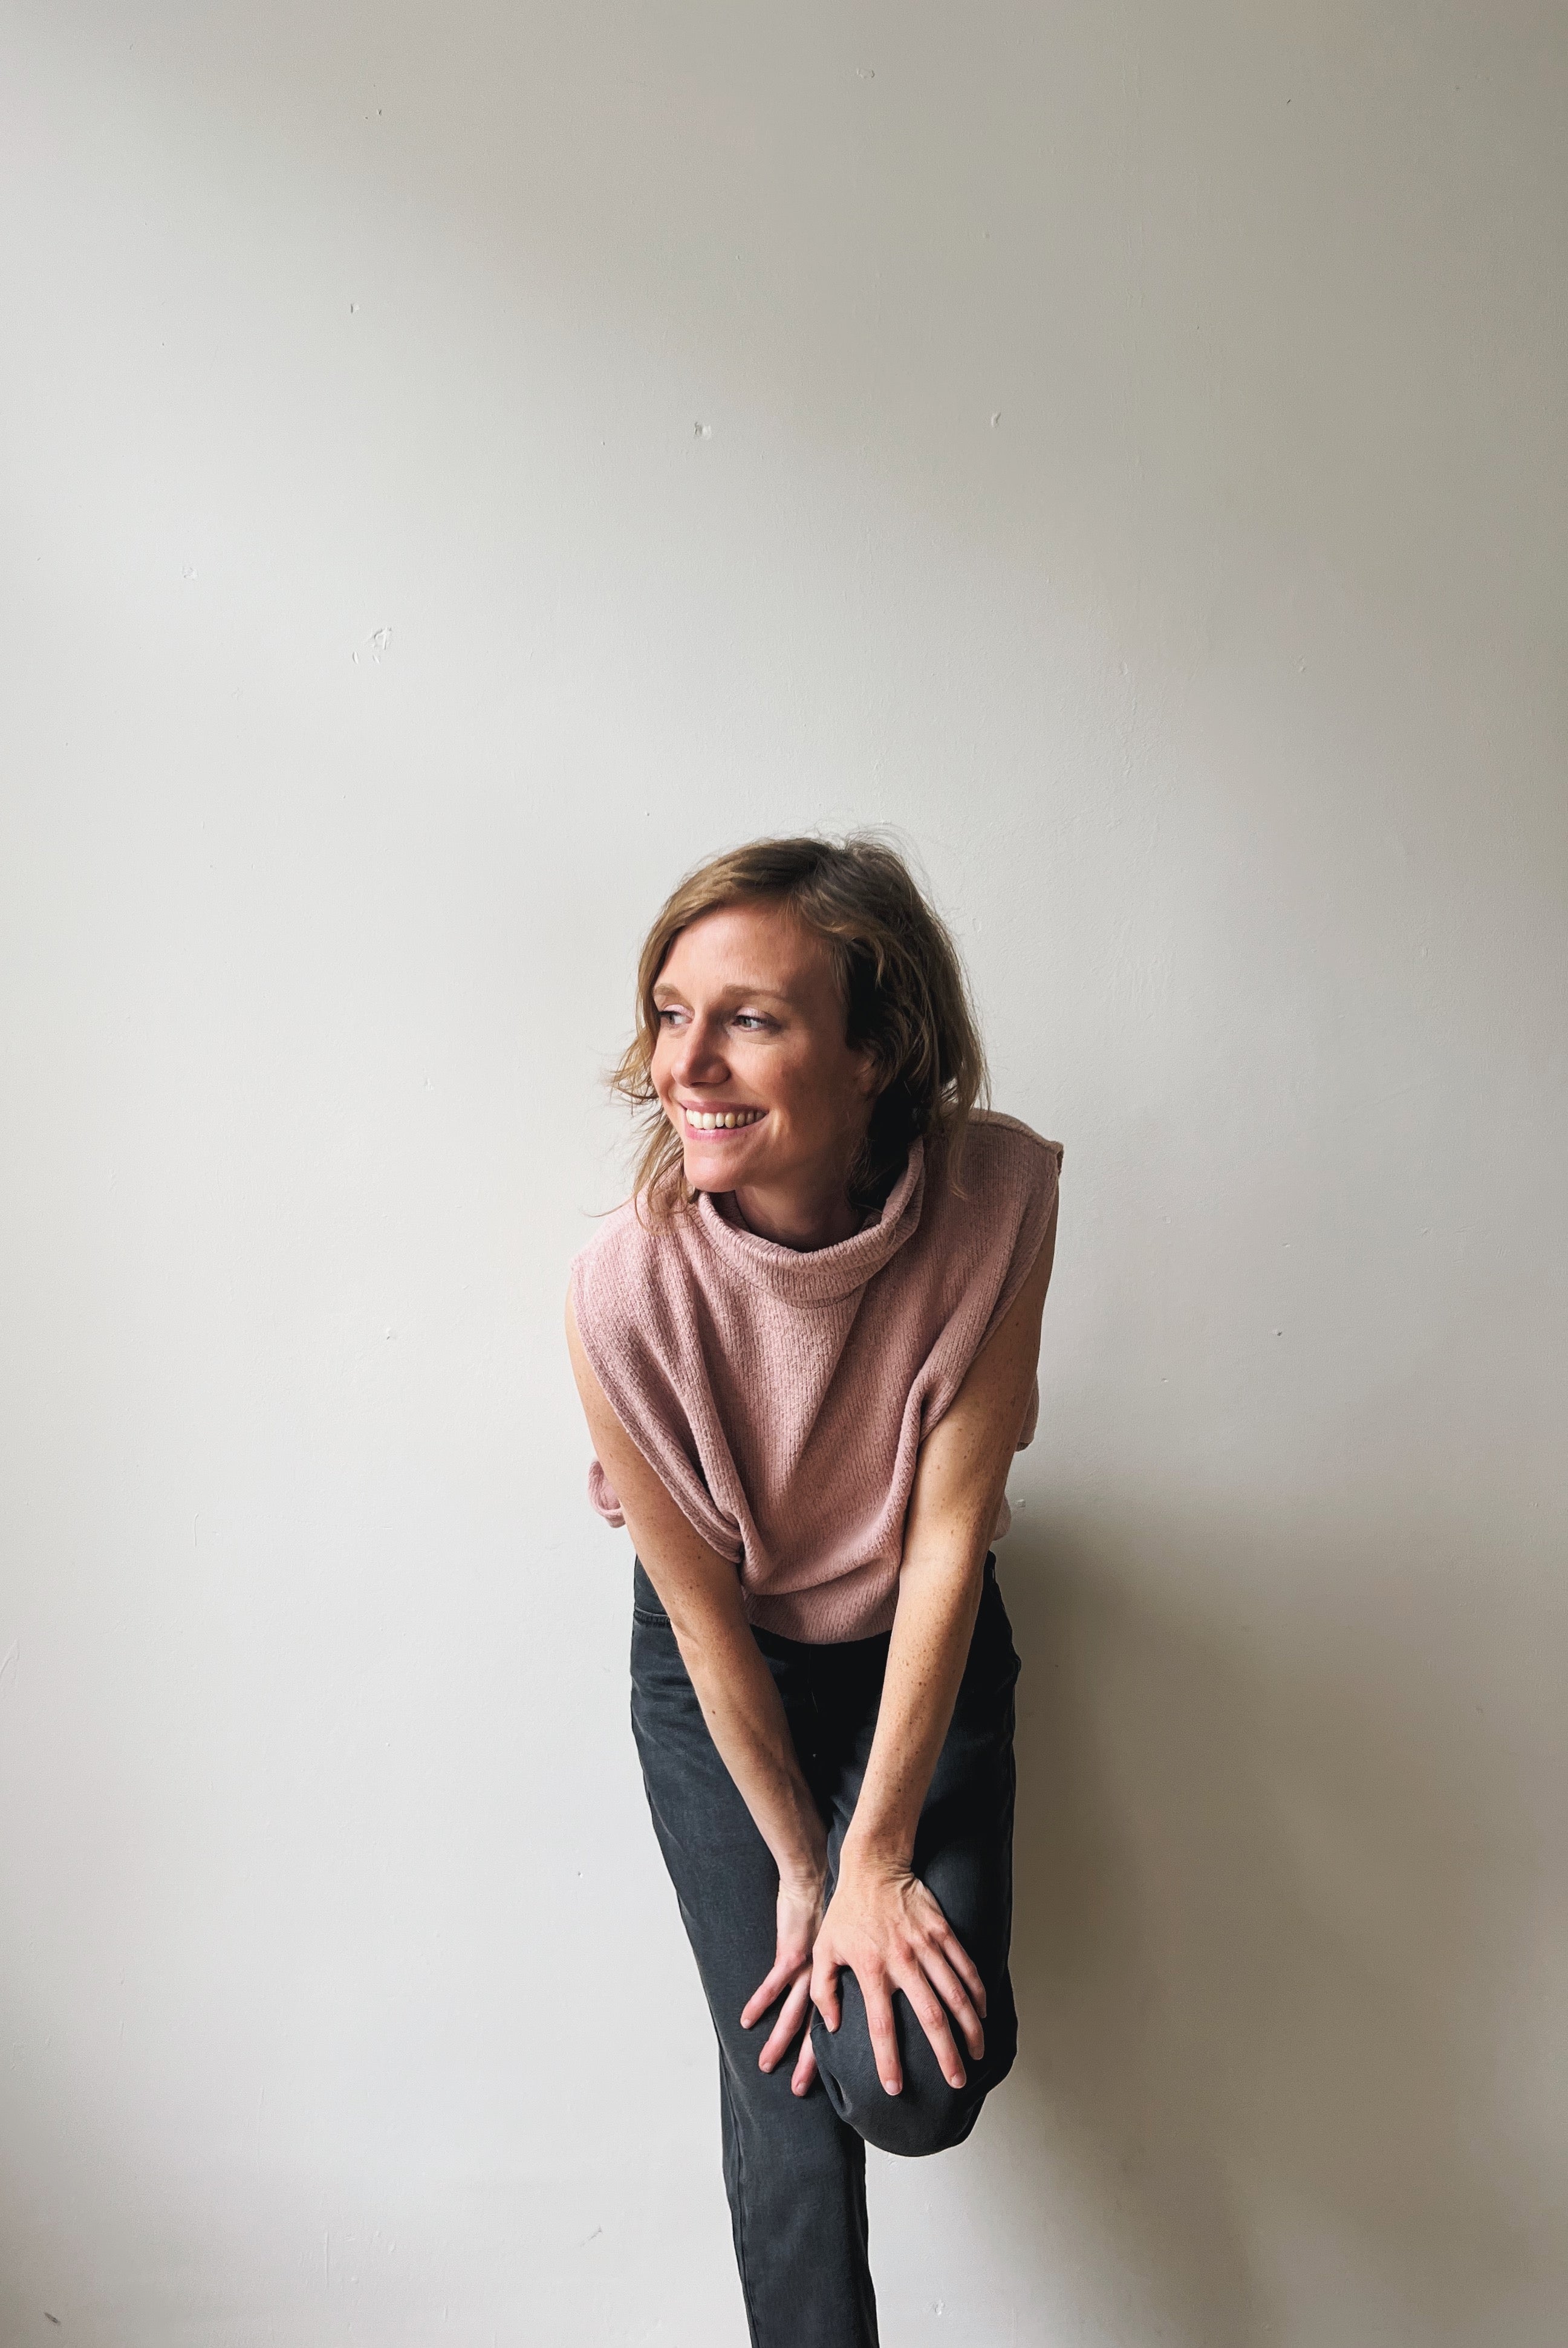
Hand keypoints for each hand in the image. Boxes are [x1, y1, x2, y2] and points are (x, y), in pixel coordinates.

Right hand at [740, 1867, 826, 2095]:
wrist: (821, 1877)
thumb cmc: (831, 1906)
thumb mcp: (842, 1942)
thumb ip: (838, 1967)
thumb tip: (849, 1987)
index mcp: (833, 1980)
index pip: (830, 2024)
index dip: (826, 2051)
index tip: (827, 2080)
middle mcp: (822, 1979)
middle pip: (813, 2028)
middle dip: (806, 2061)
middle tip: (797, 2090)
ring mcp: (806, 1968)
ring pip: (792, 2013)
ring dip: (779, 2041)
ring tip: (765, 2065)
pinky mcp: (791, 1953)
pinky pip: (774, 1983)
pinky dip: (760, 2002)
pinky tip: (746, 2020)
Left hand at [811, 1857, 986, 2095]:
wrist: (874, 1866)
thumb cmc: (846, 1912)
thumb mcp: (823, 1950)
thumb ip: (823, 1991)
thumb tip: (832, 2026)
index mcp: (871, 1970)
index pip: (881, 2025)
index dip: (888, 2059)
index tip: (895, 2087)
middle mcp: (901, 1961)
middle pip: (930, 2016)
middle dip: (946, 2053)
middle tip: (956, 2081)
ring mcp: (925, 1946)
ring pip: (955, 1994)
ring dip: (969, 2027)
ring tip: (977, 2053)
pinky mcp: (942, 1931)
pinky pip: (965, 1966)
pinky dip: (977, 1991)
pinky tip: (983, 2012)